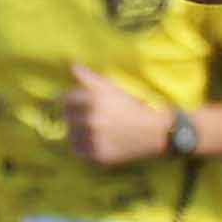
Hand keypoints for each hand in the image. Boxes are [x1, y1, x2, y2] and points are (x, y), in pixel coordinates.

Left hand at [60, 63, 179, 167]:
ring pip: (71, 135)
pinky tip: (93, 141)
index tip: (77, 103)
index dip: (70, 100)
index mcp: (95, 99)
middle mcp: (92, 119)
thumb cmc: (133, 106)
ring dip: (76, 132)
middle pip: (67, 117)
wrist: (155, 132)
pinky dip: (82, 147)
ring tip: (91, 130)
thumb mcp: (113, 88)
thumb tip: (72, 66)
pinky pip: (78, 151)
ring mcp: (95, 138)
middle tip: (86, 117)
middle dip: (74, 116)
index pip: (66, 99)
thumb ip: (90, 78)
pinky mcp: (98, 155)